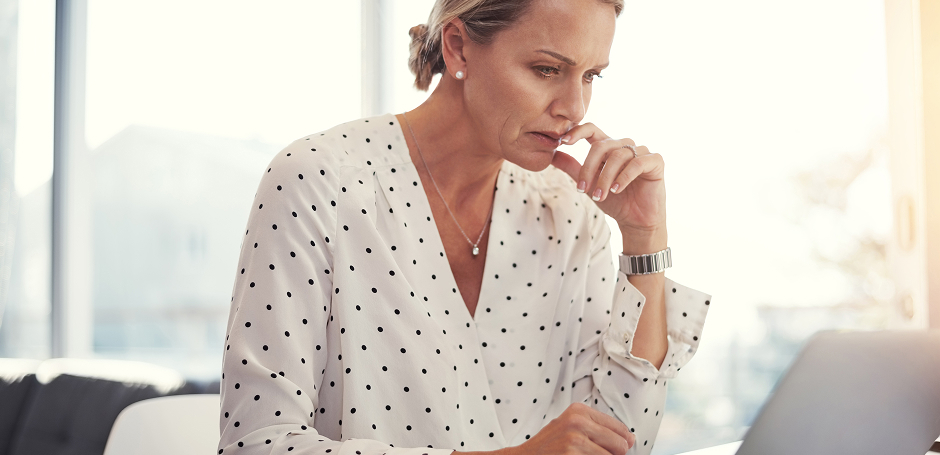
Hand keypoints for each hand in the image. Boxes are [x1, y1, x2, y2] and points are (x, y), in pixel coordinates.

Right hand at [497, 402, 634, 454]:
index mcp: (579, 410)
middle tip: (591, 454)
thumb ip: (599, 430)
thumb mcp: (571, 428)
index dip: (621, 444)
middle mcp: (578, 420)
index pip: (619, 429)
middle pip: (620, 444)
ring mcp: (575, 438)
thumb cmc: (550, 446)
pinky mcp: (572, 453)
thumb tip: (631, 440)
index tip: (609, 449)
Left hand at [551, 123, 665, 233]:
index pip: (592, 129)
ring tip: (600, 196)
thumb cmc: (615, 201)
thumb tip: (553, 154)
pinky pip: (637, 163)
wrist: (636, 221)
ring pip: (618, 156)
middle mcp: (624, 146)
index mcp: (608, 147)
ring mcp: (641, 152)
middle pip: (601, 145)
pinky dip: (624, 177)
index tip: (563, 142)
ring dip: (605, 178)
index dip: (577, 132)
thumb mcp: (589, 184)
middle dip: (588, 168)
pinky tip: (617, 190)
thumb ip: (573, 168)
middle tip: (582, 189)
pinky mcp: (655, 161)